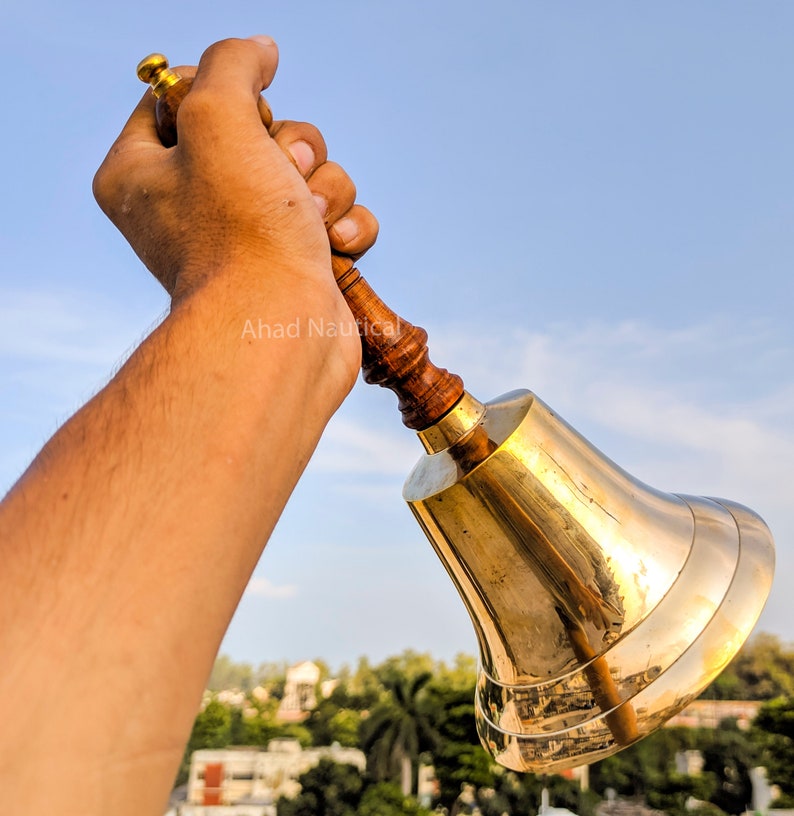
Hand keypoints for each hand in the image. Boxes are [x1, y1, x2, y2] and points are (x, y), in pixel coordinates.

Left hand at [93, 36, 377, 301]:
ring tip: (311, 220)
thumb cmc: (240, 232)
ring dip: (323, 187)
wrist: (280, 329)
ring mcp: (249, 238)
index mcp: (143, 174)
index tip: (242, 116)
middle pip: (258, 131)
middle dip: (288, 147)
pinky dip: (345, 226)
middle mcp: (193, 205)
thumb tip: (260, 51)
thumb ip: (232, 65)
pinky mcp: (298, 264)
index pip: (178, 99)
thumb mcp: (218, 118)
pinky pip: (336, 217)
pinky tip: (335, 246)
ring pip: (306, 173)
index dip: (221, 94)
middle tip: (282, 174)